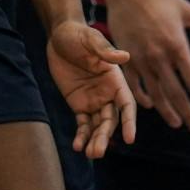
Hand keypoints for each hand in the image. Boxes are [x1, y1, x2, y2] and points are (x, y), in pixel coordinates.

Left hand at [47, 19, 135, 156]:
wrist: (59, 36)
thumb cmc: (78, 35)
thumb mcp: (90, 40)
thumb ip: (105, 51)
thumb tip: (124, 56)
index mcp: (116, 80)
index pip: (127, 105)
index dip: (130, 122)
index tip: (130, 139)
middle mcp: (108, 94)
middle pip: (111, 120)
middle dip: (106, 137)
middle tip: (98, 152)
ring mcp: (94, 100)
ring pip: (98, 126)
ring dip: (95, 140)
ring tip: (90, 154)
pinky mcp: (79, 104)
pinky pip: (83, 124)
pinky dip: (81, 135)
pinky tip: (77, 146)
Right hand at [100, 0, 189, 132]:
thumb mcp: (189, 12)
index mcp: (178, 45)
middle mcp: (159, 55)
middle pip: (176, 93)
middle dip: (188, 114)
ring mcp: (140, 57)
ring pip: (155, 93)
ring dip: (167, 111)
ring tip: (177, 123)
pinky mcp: (124, 56)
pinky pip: (134, 84)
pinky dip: (143, 97)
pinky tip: (151, 106)